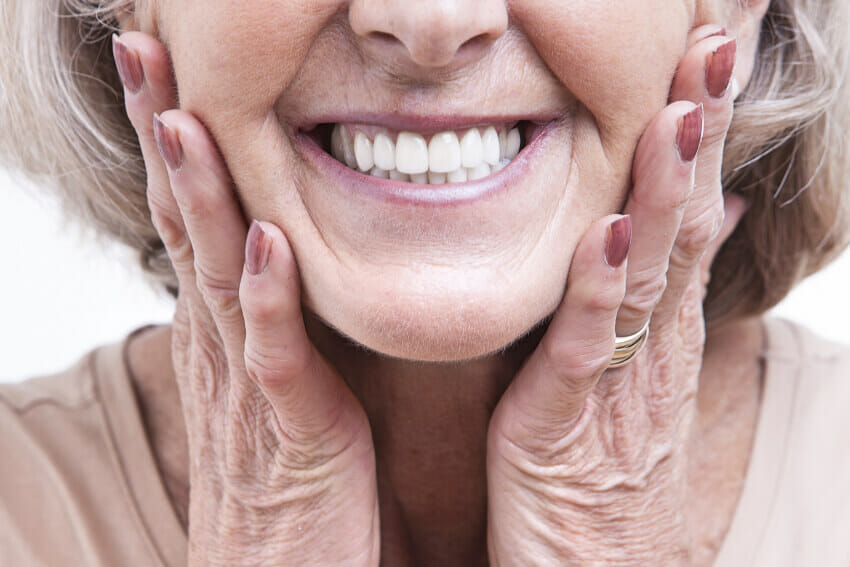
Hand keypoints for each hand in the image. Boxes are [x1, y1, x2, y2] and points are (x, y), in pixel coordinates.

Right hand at [113, 33, 378, 565]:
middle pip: (184, 226)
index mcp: (225, 332)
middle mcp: (223, 348)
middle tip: (145, 51)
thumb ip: (273, 321)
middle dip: (165, 137)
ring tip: (184, 119)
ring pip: (216, 277)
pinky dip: (267, 299)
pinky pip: (276, 357)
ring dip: (199, 197)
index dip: (176, 144)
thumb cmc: (286, 479)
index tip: (167, 70)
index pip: (190, 220)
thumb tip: (274, 255)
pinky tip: (263, 242)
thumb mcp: (275, 383)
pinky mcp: (291, 432)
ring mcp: (250, 389)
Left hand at [486, 28, 745, 564]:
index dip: (699, 136)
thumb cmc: (606, 470)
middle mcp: (651, 346)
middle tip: (715, 46)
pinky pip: (588, 348)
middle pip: (681, 225)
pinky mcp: (569, 425)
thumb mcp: (638, 373)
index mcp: (658, 329)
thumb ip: (656, 296)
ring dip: (667, 191)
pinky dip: (602, 288)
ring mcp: (619, 383)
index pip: (687, 214)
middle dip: (697, 135)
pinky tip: (611, 231)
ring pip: (649, 273)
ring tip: (681, 112)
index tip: (710, 58)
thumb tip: (697, 222)